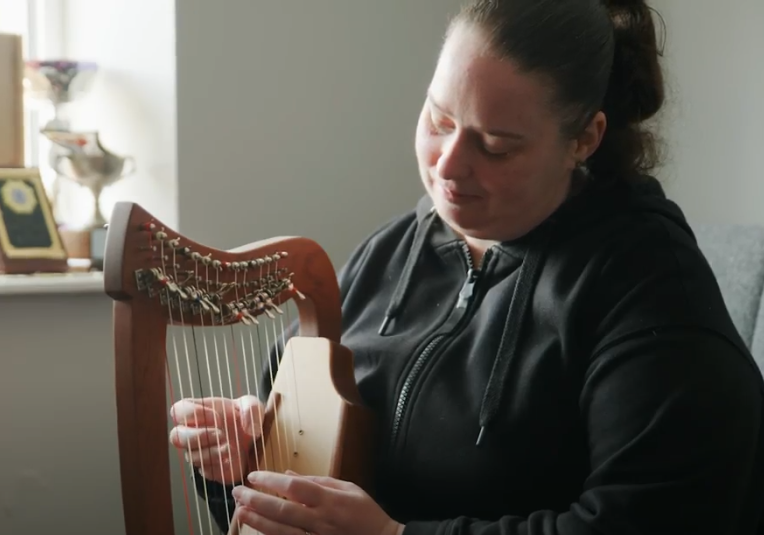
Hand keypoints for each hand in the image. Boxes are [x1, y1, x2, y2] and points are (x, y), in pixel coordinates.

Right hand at [169, 395, 263, 484]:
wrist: (255, 440)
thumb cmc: (247, 417)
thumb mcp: (253, 405)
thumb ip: (251, 408)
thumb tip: (248, 426)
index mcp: (198, 411)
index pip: (178, 410)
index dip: (193, 414)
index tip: (218, 417)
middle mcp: (192, 432)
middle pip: (176, 437)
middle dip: (198, 436)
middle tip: (221, 435)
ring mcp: (197, 452)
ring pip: (192, 457)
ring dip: (213, 453)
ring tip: (231, 448)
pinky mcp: (207, 469)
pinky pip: (206, 472)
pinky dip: (220, 467)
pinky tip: (233, 460)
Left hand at [231, 470, 403, 534]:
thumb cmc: (365, 512)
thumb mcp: (346, 488)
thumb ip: (316, 481)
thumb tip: (286, 475)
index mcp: (330, 500)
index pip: (295, 488)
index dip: (272, 481)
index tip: (254, 475)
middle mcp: (321, 521)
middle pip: (283, 511)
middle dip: (257, 501)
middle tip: (237, 492)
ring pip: (282, 532)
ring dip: (258, 521)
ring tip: (240, 511)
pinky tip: (258, 530)